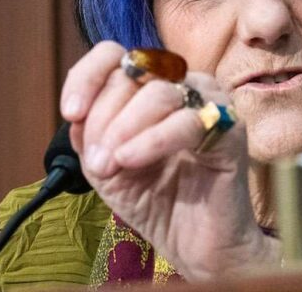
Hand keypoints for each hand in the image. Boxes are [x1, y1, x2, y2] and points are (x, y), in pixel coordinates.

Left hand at [61, 41, 277, 280]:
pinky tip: (130, 159)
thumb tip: (78, 112)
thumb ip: (87, 135)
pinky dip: (151, 140)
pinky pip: (187, 121)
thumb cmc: (154, 201)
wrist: (195, 246)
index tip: (71, 113)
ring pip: (158, 93)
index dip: (87, 78)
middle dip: (103, 117)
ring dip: (123, 129)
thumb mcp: (104, 166)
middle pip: (132, 72)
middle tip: (96, 160)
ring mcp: (207, 103)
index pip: (112, 55)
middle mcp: (179, 85)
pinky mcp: (230, 128)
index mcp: (148, 87)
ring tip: (111, 165)